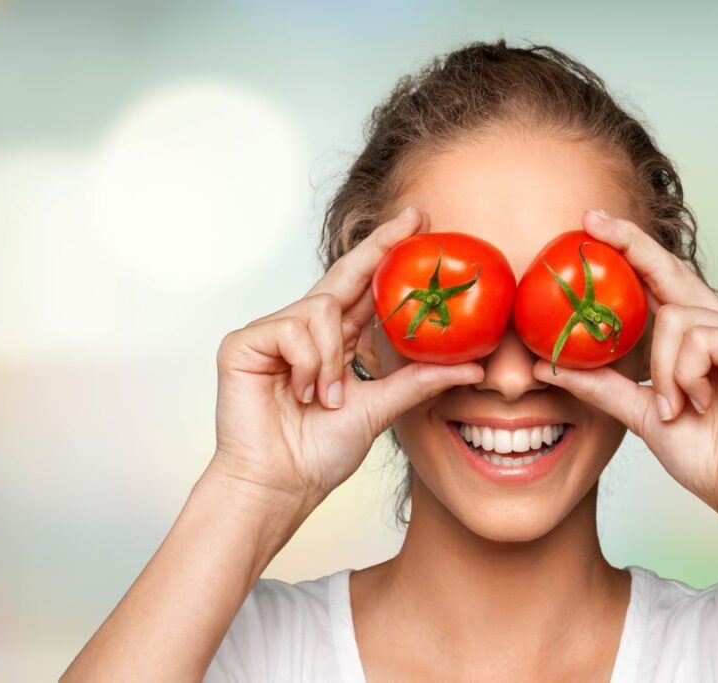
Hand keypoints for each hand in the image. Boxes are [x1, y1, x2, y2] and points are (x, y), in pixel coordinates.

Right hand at [212, 207, 484, 507]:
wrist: (279, 484)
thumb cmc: (318, 454)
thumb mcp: (380, 409)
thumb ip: (418, 382)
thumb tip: (473, 367)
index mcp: (332, 343)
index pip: (363, 290)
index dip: (386, 255)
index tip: (418, 224)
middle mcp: (302, 330)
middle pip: (342, 276)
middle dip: (378, 247)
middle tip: (413, 218)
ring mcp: (271, 334)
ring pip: (321, 310)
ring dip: (333, 358)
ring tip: (327, 397)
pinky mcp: (243, 342)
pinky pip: (292, 329)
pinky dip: (308, 363)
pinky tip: (300, 391)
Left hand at [533, 209, 717, 516]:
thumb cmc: (701, 451)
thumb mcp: (638, 411)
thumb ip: (598, 385)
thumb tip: (544, 368)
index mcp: (692, 333)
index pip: (655, 279)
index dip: (626, 247)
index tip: (590, 223)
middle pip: (667, 270)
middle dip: (627, 243)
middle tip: (590, 221)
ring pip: (673, 318)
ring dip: (663, 369)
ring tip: (677, 405)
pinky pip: (697, 339)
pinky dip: (684, 375)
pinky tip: (697, 402)